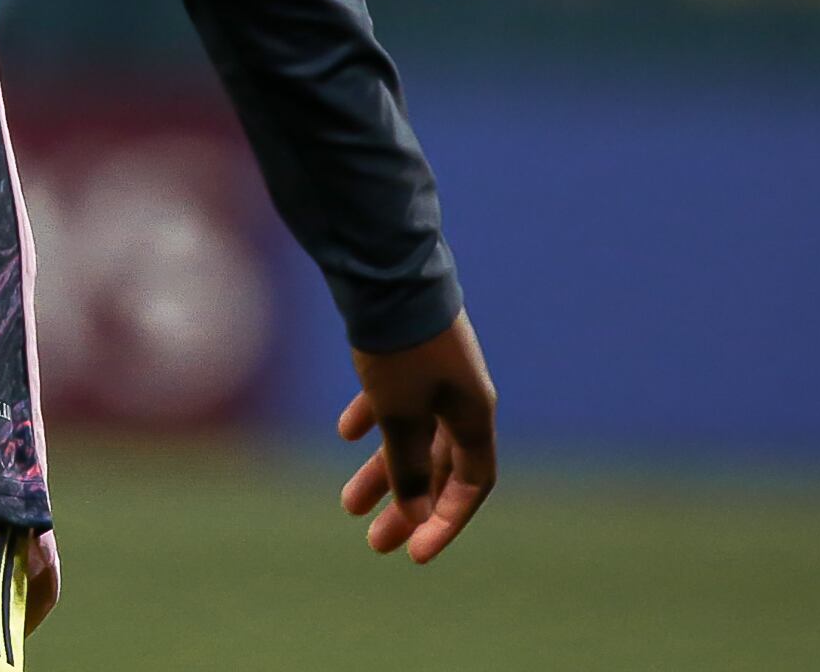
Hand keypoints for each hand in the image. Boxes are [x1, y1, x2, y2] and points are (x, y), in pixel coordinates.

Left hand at [338, 312, 497, 562]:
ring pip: (412, 434)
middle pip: (438, 465)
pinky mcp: (407, 350)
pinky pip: (394, 397)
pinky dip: (372, 418)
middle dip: (407, 504)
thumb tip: (415, 516)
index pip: (471, 483)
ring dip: (383, 469)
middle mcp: (460, 394)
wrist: (385, 266)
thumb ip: (409, 465)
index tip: (414, 551)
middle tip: (374, 542)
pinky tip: (345, 434)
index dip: (446, 521)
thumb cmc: (401, 344)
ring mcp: (435, 370)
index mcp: (473, 413)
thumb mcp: (401, 412)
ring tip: (348, 504)